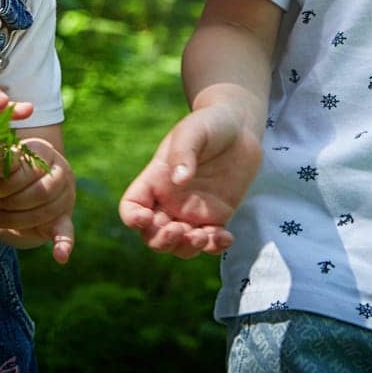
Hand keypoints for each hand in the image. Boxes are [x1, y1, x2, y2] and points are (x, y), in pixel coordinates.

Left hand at [0, 137, 75, 263]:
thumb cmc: (7, 171)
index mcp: (45, 151)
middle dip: (11, 201)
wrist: (24, 185)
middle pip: (41, 191)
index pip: (30, 168)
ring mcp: (65, 196)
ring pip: (44, 212)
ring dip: (15, 219)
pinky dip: (63, 244)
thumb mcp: (1, 161)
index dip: (7, 181)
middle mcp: (61, 172)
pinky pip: (66, 232)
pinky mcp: (64, 219)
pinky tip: (60, 256)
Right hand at [118, 106, 262, 258]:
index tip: (145, 218)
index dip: (132, 218)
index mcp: (155, 180)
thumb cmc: (209, 124)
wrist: (239, 127)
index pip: (131, 206)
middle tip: (179, 229)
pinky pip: (209, 242)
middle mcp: (169, 201)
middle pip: (152, 235)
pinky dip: (214, 247)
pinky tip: (225, 238)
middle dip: (161, 240)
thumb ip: (183, 153)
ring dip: (186, 248)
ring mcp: (192, 211)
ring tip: (203, 236)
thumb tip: (179, 181)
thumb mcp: (193, 131)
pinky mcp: (216, 217)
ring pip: (179, 245)